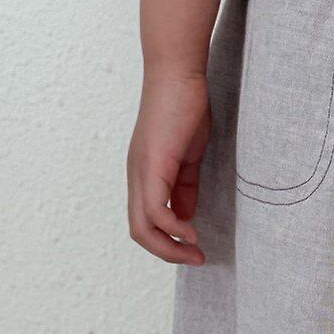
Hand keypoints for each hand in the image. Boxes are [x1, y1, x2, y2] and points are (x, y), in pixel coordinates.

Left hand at [127, 72, 210, 264]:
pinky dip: (173, 228)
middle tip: (196, 259)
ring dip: (170, 247)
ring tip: (196, 252)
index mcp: (144, 175)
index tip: (195, 248)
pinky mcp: (153, 165)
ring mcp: (142, 171)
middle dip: (168, 252)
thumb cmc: (185, 107)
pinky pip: (155, 210)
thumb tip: (185, 213)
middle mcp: (137, 177)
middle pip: (139, 232)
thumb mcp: (187, 155)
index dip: (167, 242)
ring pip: (143, 226)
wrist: (178, 74)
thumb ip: (185, 185)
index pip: (145, 222)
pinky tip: (191, 230)